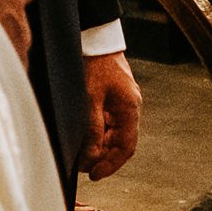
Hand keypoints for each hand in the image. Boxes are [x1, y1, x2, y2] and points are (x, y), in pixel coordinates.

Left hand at [82, 52, 143, 178]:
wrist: (94, 36)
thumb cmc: (94, 63)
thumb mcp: (90, 97)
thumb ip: (92, 128)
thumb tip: (91, 156)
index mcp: (130, 108)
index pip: (126, 147)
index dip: (111, 164)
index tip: (94, 175)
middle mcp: (130, 106)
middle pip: (121, 141)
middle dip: (103, 157)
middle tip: (83, 167)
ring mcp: (123, 101)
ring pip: (114, 132)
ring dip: (99, 145)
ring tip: (81, 153)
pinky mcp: (114, 95)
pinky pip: (108, 120)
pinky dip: (98, 131)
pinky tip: (84, 134)